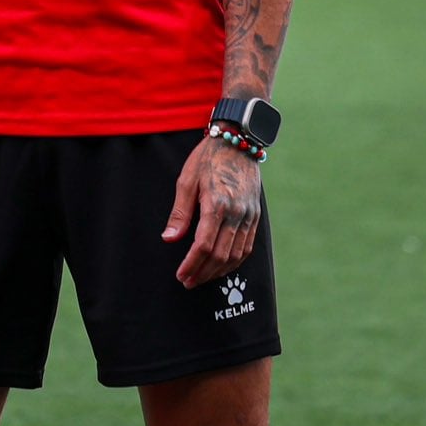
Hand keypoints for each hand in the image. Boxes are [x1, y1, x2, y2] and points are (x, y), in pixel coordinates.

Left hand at [162, 134, 262, 288]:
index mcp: (217, 205)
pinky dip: (235, 261)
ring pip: (236, 255)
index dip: (192, 264)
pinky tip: (222, 267)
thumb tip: (169, 239)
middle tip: (188, 282)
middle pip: (221, 255)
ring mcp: (249, 216)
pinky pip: (247, 246)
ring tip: (202, 278)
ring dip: (219, 272)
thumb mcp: (186, 180)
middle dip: (203, 272)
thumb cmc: (206, 160)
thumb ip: (180, 213)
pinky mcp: (256, 216)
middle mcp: (237, 214)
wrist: (238, 143)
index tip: (181, 275)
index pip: (204, 245)